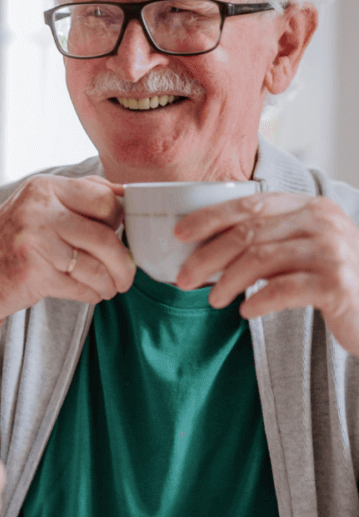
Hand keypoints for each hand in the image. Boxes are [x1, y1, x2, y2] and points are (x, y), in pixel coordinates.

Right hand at [0, 174, 134, 336]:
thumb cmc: (11, 244)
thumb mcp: (37, 208)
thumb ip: (78, 196)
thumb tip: (124, 194)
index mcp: (43, 187)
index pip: (104, 198)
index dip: (120, 221)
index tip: (121, 237)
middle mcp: (37, 208)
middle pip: (106, 234)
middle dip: (123, 260)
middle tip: (125, 273)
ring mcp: (34, 240)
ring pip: (97, 265)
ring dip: (110, 283)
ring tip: (108, 287)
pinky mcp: (34, 272)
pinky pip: (82, 286)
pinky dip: (93, 294)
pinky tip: (89, 293)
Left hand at [175, 193, 358, 355]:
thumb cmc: (331, 280)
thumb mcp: (301, 249)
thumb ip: (267, 238)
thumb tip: (201, 244)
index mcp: (310, 206)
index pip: (249, 205)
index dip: (209, 218)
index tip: (178, 234)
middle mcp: (324, 221)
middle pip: (248, 233)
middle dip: (207, 256)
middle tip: (184, 278)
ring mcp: (334, 251)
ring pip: (259, 260)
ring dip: (227, 282)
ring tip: (213, 300)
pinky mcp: (338, 284)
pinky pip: (282, 290)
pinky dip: (257, 301)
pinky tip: (245, 311)